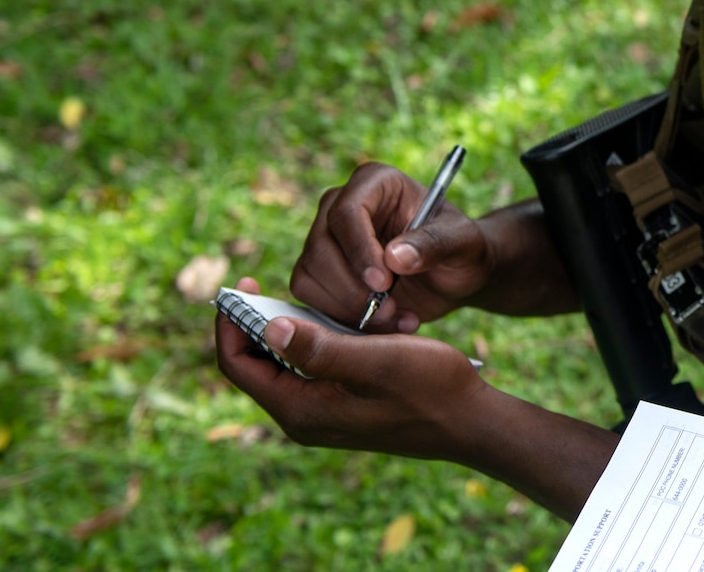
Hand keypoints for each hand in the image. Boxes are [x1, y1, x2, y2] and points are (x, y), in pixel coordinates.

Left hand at [214, 276, 488, 458]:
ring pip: (283, 367)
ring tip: (306, 296)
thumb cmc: (430, 387)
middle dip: (256, 323)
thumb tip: (268, 326)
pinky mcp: (342, 408)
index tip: (243, 282)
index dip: (232, 323)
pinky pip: (309, 372)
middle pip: (256, 366)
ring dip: (288, 331)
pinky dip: (312, 342)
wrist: (471, 421)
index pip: (238, 365)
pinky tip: (336, 320)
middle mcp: (304, 418)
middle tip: (265, 283)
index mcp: (301, 410)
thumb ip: (319, 347)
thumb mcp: (375, 360)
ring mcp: (323, 416)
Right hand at [290, 160, 495, 332]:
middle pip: (321, 247)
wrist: (452, 276)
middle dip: (353, 288)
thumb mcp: (462, 243)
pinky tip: (382, 324)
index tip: (382, 284)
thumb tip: (394, 257)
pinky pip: (310, 296)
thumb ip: (434, 244)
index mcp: (376, 183)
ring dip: (349, 307)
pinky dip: (342, 317)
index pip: (347, 213)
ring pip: (310, 274)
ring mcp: (324, 238)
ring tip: (396, 318)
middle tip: (391, 310)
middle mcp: (341, 205)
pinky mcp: (318, 271)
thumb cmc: (460, 249)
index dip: (359, 250)